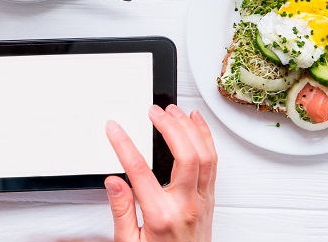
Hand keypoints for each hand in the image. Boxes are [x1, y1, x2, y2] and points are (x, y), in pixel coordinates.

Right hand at [104, 105, 216, 241]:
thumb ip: (122, 210)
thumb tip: (114, 181)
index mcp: (161, 216)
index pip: (140, 171)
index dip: (124, 145)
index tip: (114, 129)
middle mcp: (187, 206)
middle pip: (185, 156)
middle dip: (169, 127)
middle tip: (153, 112)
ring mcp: (202, 202)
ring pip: (206, 156)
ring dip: (191, 128)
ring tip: (174, 111)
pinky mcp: (210, 200)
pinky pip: (214, 163)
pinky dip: (206, 138)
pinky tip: (197, 124)